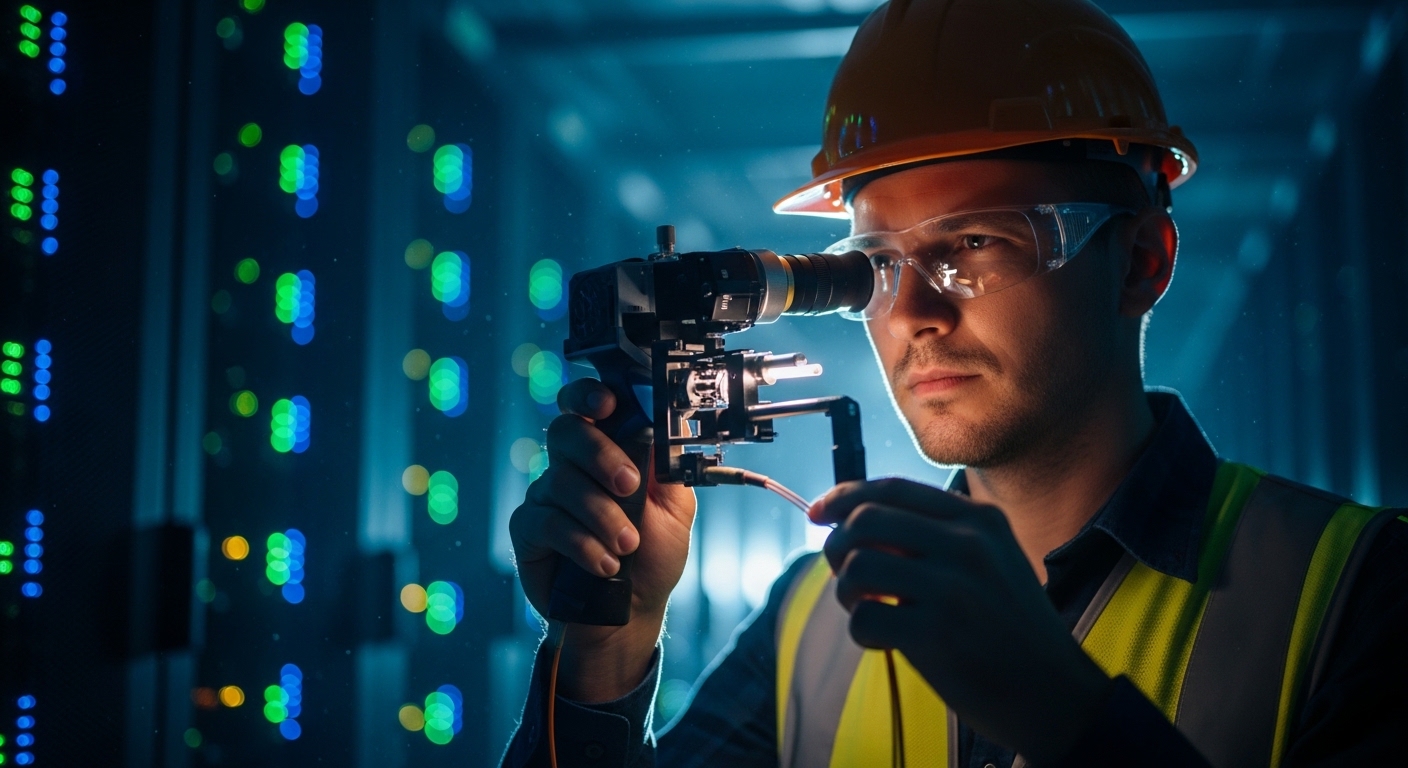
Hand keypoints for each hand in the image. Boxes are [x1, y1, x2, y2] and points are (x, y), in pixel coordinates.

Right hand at [509, 378, 695, 700]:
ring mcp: (547, 496)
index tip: (607, 404)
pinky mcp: (528, 530)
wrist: (630, 611)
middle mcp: (573, 466)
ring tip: (627, 545)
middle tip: (628, 486)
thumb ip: (665, 466)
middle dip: (599, 454)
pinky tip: (605, 564)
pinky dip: (581, 543)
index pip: (588, 405)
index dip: (589, 395)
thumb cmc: (651, 556)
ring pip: (560, 480)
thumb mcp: (675, 508)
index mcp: (610, 450)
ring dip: (600, 514)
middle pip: (567, 431)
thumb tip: (659, 426)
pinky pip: (546, 522)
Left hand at [813, 478, 1111, 763]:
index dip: (843, 496)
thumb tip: (854, 522)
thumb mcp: (990, 561)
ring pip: (857, 566)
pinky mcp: (937, 632)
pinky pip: (864, 619)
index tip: (818, 513)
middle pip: (863, 520)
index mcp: (978, 520)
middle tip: (846, 577)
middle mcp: (967, 544)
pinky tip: (887, 641)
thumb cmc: (1010, 629)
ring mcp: (953, 587)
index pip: (892, 489)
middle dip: (838, 547)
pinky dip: (862, 633)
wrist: (1056, 694)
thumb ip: (934, 536)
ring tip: (869, 610)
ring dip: (847, 593)